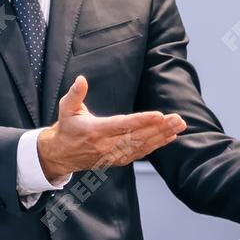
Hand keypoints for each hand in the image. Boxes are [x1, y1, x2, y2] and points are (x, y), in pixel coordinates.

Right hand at [36, 76, 186, 177]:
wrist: (61, 155)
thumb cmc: (66, 129)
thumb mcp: (66, 108)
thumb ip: (75, 94)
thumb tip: (81, 80)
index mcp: (95, 131)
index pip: (122, 125)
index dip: (142, 121)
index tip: (159, 116)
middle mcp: (106, 145)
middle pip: (137, 137)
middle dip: (160, 128)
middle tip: (177, 120)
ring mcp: (113, 155)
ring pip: (141, 146)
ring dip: (162, 136)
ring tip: (178, 126)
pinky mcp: (117, 160)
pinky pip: (140, 153)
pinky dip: (156, 146)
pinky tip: (169, 138)